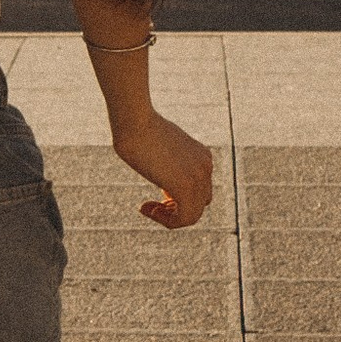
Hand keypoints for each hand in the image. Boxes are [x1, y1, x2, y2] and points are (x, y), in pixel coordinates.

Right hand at [111, 110, 212, 229]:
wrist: (135, 120)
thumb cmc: (135, 128)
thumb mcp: (157, 145)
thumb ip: (165, 160)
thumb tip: (160, 172)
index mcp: (202, 156)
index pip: (200, 191)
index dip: (177, 199)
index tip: (156, 195)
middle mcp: (205, 167)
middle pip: (199, 204)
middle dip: (174, 209)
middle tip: (151, 204)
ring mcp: (199, 177)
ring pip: (193, 215)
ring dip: (168, 218)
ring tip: (147, 209)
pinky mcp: (186, 186)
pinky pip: (184, 218)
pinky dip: (165, 220)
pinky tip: (145, 208)